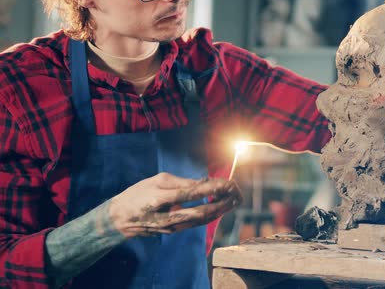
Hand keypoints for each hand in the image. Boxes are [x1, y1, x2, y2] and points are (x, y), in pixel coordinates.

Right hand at [109, 173, 242, 237]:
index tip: (227, 182)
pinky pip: (195, 223)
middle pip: (199, 212)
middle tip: (236, 192)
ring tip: (234, 199)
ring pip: (200, 220)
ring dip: (220, 210)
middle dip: (221, 203)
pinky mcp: (172, 232)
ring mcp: (169, 227)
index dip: (210, 189)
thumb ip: (181, 182)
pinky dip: (210, 215)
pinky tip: (221, 207)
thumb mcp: (156, 181)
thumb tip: (205, 182)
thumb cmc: (138, 194)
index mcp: (158, 198)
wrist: (120, 219)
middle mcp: (165, 216)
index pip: (190, 193)